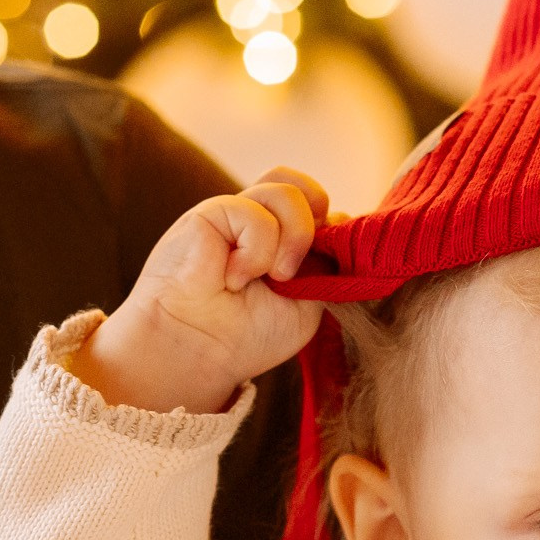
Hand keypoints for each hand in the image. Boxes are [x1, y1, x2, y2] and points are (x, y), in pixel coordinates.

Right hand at [69, 168, 329, 413]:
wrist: (198, 352)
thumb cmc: (247, 336)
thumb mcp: (308, 304)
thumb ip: (327, 262)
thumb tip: (341, 216)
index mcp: (278, 240)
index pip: (316, 203)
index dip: (331, 228)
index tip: (325, 265)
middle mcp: (256, 221)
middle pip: (304, 187)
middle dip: (314, 227)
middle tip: (295, 271)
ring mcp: (234, 215)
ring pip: (288, 192)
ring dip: (292, 240)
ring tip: (271, 277)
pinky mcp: (211, 213)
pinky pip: (255, 213)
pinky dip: (256, 252)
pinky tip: (233, 278)